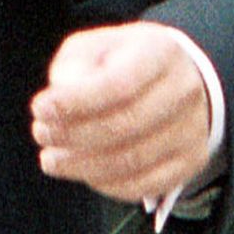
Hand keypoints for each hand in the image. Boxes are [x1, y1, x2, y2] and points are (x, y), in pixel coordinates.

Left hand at [30, 24, 212, 204]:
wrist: (173, 78)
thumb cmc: (121, 62)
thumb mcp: (93, 48)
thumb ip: (73, 67)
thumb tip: (59, 100)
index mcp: (161, 52)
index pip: (119, 84)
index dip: (75, 102)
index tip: (39, 109)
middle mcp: (185, 90)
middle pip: (125, 125)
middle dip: (73, 135)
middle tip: (41, 134)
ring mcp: (193, 128)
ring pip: (132, 161)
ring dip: (82, 165)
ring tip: (51, 159)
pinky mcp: (191, 161)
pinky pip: (143, 185)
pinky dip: (104, 184)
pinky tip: (81, 171)